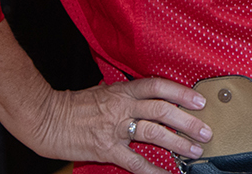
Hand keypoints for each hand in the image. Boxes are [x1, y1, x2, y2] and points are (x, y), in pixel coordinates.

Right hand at [0, 25, 212, 173]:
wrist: (45, 118)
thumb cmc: (73, 106)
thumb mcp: (102, 91)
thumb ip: (124, 94)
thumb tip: (143, 95)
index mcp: (123, 91)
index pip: (159, 86)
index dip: (181, 93)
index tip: (200, 101)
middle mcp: (123, 107)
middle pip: (163, 110)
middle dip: (188, 121)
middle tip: (206, 130)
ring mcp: (115, 128)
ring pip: (154, 132)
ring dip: (178, 142)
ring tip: (195, 149)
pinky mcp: (106, 149)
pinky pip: (134, 161)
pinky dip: (152, 170)